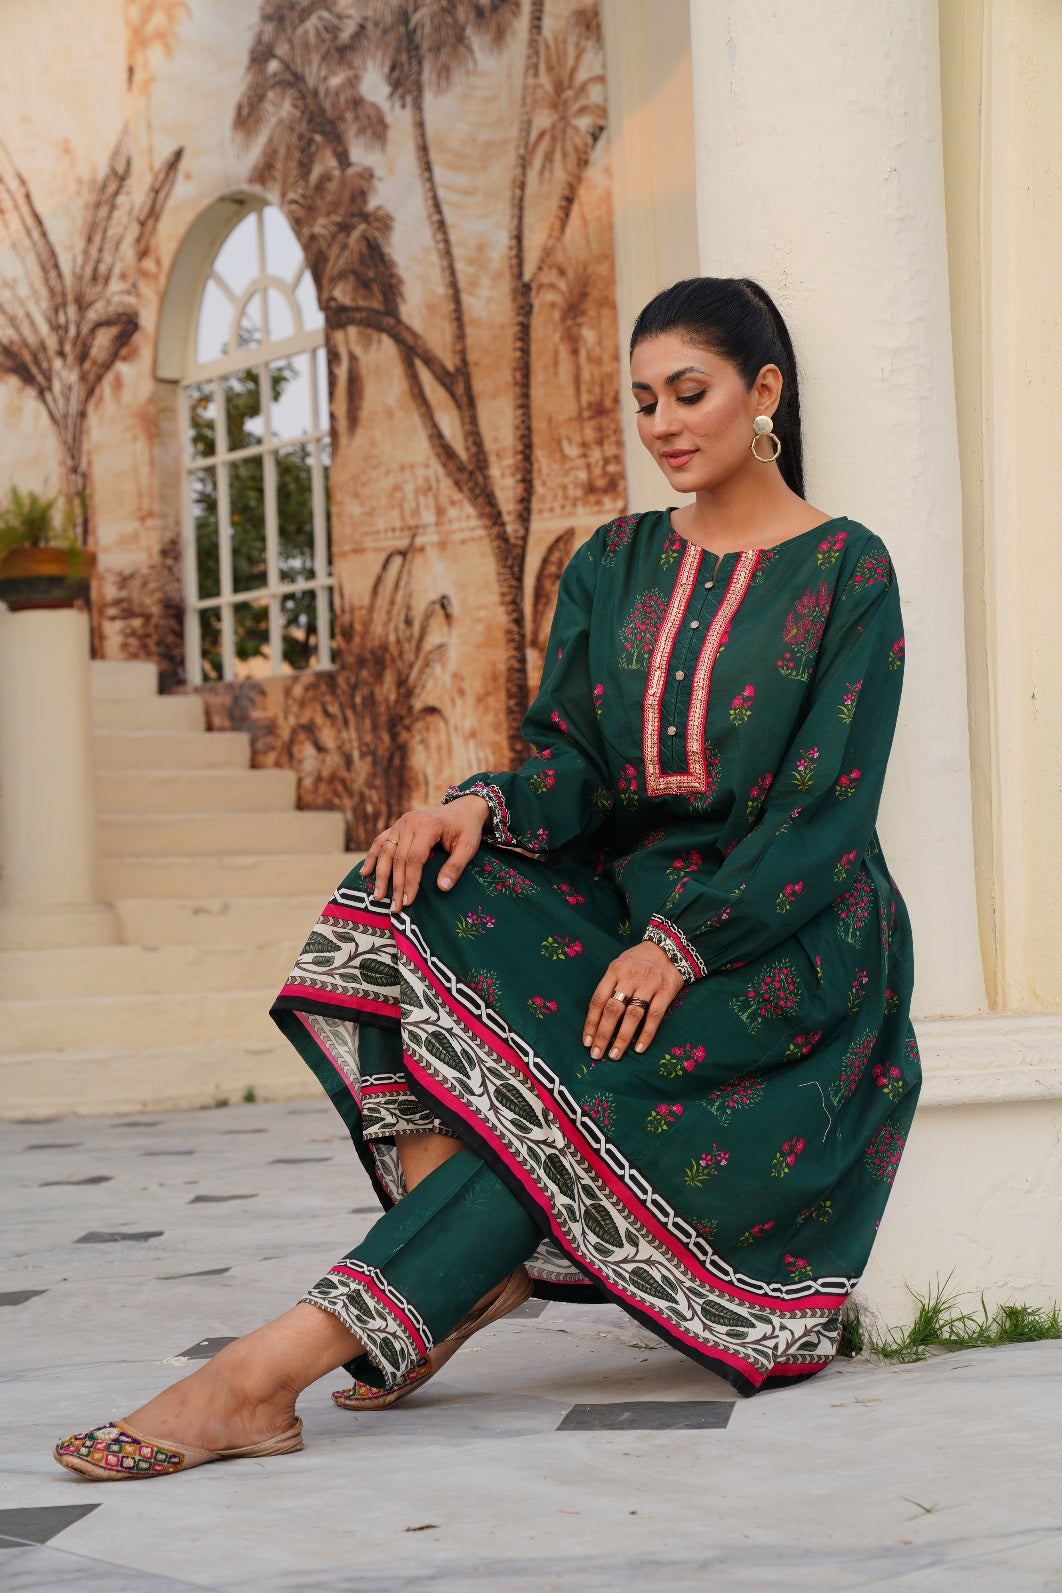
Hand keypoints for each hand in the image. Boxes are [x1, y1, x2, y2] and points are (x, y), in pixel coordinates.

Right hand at [362, 795, 489, 912]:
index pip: (414, 858)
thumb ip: (455, 866)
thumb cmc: (466, 829)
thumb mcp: (468, 847)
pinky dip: (372, 857)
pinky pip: (380, 842)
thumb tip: (442, 888)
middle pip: (397, 857)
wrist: (463, 809)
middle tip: (394, 907)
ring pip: (385, 851)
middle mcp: (409, 822)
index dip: (410, 881)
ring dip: (379, 875)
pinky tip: (365, 872)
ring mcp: (401, 823)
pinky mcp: (397, 826)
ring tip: (377, 896)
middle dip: (395, 884)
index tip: (408, 901)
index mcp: (427, 826)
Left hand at [583, 941, 684, 1060]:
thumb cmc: (639, 960)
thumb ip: (610, 986)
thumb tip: (597, 1018)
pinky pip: (655, 1016)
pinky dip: (646, 1034)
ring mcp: (648, 984)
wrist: (670, 947)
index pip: (598, 1000)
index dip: (591, 1022)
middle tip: (596, 1054)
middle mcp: (630, 977)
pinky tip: (639, 1048)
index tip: (586, 1041)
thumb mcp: (620, 965)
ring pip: (632, 1015)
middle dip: (603, 1034)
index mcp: (614, 970)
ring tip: (614, 1055)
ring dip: (622, 1038)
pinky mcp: (666, 991)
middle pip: (613, 1009)